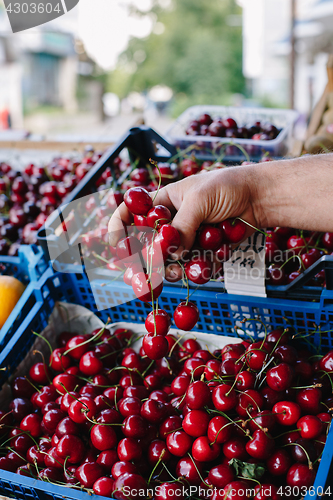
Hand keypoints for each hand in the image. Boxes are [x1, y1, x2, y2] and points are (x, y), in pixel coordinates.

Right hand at [108, 166, 259, 280]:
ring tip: (181, 270)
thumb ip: (181, 226)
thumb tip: (169, 253)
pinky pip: (193, 266)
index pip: (130, 213)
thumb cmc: (228, 187)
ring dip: (173, 269)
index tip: (118, 247)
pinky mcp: (203, 251)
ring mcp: (186, 238)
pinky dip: (198, 268)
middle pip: (146, 245)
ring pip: (169, 261)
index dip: (119, 229)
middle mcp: (170, 222)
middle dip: (146, 260)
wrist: (260, 197)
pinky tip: (207, 262)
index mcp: (162, 202)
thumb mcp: (199, 199)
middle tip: (147, 275)